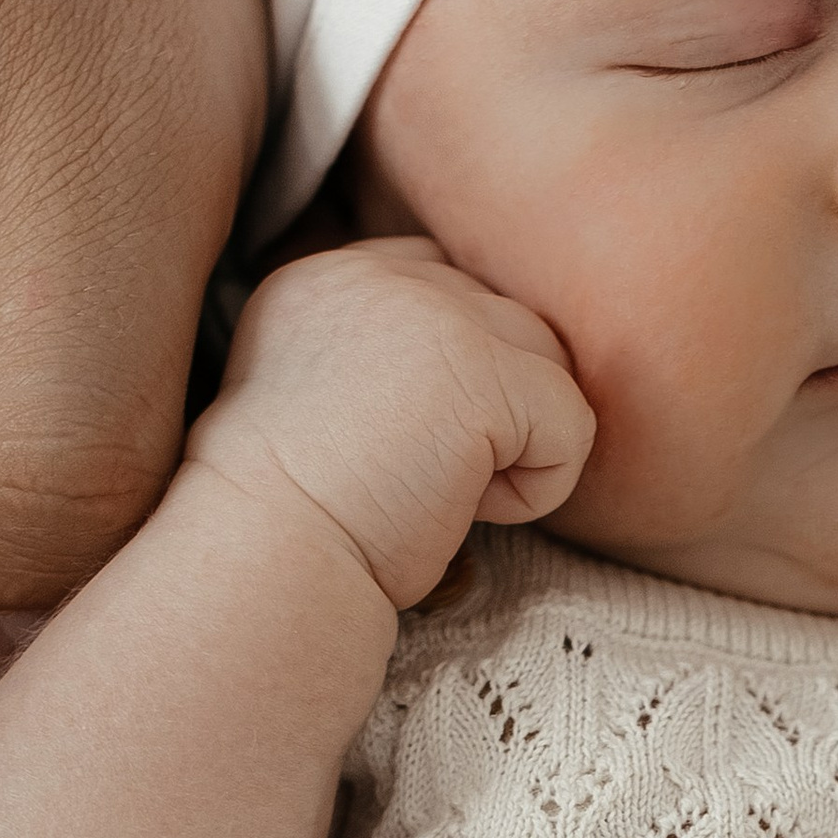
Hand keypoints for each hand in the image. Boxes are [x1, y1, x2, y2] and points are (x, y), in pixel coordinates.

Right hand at [196, 237, 595, 609]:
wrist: (264, 561)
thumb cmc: (290, 519)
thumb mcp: (322, 403)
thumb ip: (385, 358)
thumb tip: (484, 377)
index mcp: (325, 280)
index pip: (444, 285)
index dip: (461, 370)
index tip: (404, 446)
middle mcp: (378, 276)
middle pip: (508, 322)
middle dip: (494, 411)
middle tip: (418, 478)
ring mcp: (434, 312)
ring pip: (551, 366)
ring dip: (517, 446)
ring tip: (439, 492)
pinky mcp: (483, 371)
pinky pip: (572, 423)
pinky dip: (537, 489)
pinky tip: (464, 511)